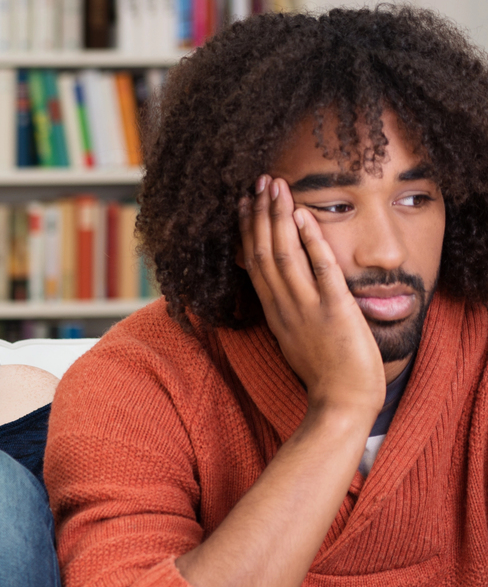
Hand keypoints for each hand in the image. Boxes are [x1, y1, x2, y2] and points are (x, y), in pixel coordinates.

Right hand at [239, 176, 384, 420]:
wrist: (342, 403)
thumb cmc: (327, 376)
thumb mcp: (298, 340)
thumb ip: (292, 314)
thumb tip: (290, 295)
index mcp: (275, 312)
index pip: (254, 263)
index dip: (247, 231)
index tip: (244, 204)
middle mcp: (283, 306)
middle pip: (263, 252)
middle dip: (259, 214)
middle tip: (259, 182)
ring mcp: (306, 307)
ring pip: (283, 254)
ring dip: (278, 218)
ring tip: (276, 187)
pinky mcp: (333, 310)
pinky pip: (319, 270)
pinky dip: (310, 241)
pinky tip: (304, 216)